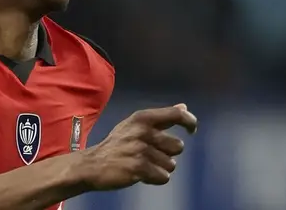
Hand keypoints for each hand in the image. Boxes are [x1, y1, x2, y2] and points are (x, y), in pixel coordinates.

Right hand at [76, 104, 197, 190]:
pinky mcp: (139, 167)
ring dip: (160, 168)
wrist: (93, 164)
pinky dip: (155, 179)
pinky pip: (163, 177)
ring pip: (171, 164)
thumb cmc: (117, 144)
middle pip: (178, 146)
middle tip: (150, 155)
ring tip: (143, 165)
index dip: (189, 122)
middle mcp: (143, 131)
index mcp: (142, 118)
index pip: (176, 115)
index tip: (192, 130)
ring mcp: (140, 149)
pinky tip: (142, 175)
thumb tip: (184, 107)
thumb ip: (161, 117)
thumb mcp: (135, 125)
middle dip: (168, 154)